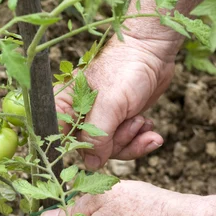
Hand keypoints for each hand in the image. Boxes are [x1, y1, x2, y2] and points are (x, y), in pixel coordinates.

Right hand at [55, 31, 176, 168]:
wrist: (154, 50)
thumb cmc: (126, 69)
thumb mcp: (110, 105)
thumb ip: (96, 137)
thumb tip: (91, 164)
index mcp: (66, 106)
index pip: (61, 139)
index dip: (78, 150)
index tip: (101, 151)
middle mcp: (80, 115)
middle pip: (89, 150)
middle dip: (116, 144)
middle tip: (133, 124)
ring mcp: (100, 120)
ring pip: (110, 150)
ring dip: (131, 141)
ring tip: (143, 122)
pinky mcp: (118, 122)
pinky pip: (124, 143)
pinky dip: (139, 139)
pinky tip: (150, 127)